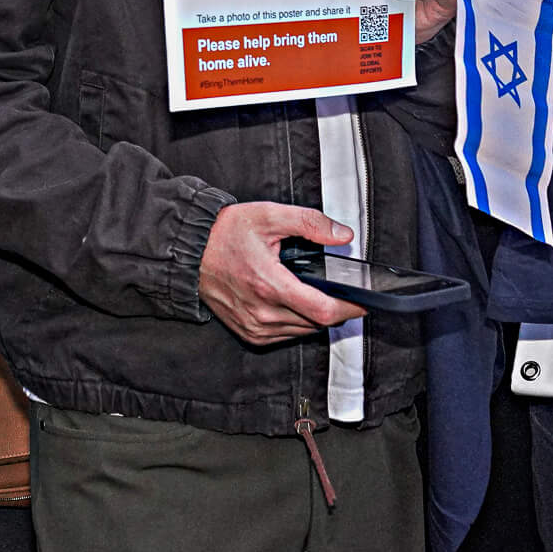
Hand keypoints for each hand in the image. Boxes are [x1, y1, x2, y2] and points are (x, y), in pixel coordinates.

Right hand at [198, 201, 360, 344]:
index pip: (323, 310)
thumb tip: (341, 235)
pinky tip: (290, 302)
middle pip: (317, 322)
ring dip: (314, 316)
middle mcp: (263, 312)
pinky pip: (285, 336)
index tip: (362, 302)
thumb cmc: (224, 233)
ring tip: (312, 293)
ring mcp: (255, 326)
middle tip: (336, 290)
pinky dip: (295, 323)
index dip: (350, 308)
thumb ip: (310, 222)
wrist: (190, 251)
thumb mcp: (269, 216)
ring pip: (302, 331)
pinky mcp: (248, 333)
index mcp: (270, 284)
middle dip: (333, 308)